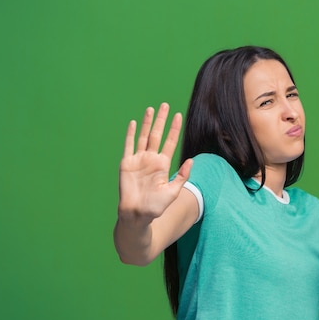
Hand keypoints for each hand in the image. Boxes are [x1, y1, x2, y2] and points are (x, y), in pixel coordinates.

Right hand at [118, 103, 191, 221]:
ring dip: (147, 123)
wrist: (137, 215)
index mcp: (163, 164)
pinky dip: (131, 134)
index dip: (174, 129)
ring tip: (151, 109)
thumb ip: (182, 176)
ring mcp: (138, 160)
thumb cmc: (156, 206)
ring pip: (143, 137)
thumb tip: (191, 160)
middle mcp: (151, 159)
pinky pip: (129, 145)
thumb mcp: (173, 191)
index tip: (179, 116)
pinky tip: (134, 123)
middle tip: (165, 105)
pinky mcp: (127, 164)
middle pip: (157, 134)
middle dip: (161, 120)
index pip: (170, 142)